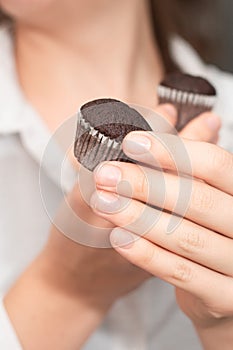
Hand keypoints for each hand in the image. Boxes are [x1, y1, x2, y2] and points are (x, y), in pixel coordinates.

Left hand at [91, 120, 232, 331]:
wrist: (220, 287)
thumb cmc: (207, 229)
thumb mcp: (201, 192)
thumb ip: (185, 158)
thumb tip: (168, 110)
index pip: (214, 164)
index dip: (172, 150)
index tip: (132, 141)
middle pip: (196, 198)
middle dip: (145, 184)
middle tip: (106, 174)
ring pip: (186, 236)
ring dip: (139, 217)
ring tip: (104, 202)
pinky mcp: (223, 296)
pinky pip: (183, 274)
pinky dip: (148, 255)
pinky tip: (119, 238)